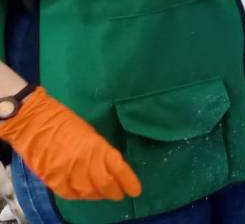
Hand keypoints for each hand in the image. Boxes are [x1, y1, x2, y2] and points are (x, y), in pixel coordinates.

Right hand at [0, 87, 140, 200]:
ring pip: (88, 192)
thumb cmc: (64, 122)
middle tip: (120, 194)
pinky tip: (84, 194)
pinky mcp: (52, 178)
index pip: (119, 169)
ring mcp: (67, 172)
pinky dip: (79, 196)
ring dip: (98, 195)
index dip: (129, 182)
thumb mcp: (90, 133)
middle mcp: (84, 161)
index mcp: (97, 146)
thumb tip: (109, 167)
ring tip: (103, 194)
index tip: (135, 190)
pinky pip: (69, 193)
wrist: (33, 122)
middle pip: (105, 184)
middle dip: (115, 192)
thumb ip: (100, 151)